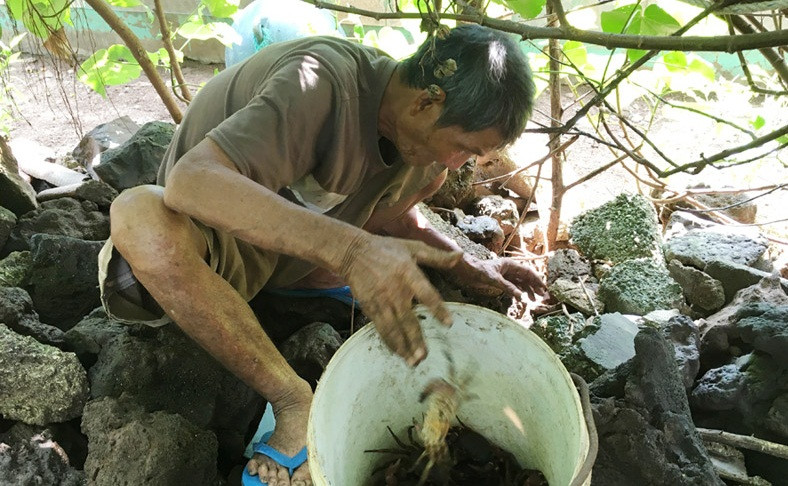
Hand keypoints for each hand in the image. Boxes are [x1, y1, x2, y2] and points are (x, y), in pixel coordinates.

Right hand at [337, 234, 461, 365]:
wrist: (353, 253)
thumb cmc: (386, 249)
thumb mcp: (413, 248)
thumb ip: (437, 256)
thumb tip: (461, 256)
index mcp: (408, 273)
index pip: (426, 294)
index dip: (437, 309)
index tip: (448, 324)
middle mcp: (394, 290)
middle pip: (407, 319)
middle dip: (415, 339)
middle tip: (423, 356)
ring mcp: (380, 300)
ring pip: (392, 328)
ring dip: (402, 346)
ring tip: (412, 362)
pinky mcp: (369, 307)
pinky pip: (380, 328)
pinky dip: (389, 341)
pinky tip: (397, 353)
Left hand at [448, 254, 546, 300]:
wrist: (466, 271)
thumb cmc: (479, 271)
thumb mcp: (494, 279)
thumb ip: (508, 287)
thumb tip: (521, 296)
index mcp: (510, 264)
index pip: (527, 271)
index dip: (537, 280)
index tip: (543, 288)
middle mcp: (509, 269)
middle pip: (526, 277)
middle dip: (534, 286)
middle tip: (541, 296)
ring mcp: (505, 275)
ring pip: (520, 282)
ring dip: (527, 290)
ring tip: (533, 299)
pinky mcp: (500, 281)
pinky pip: (513, 286)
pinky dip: (518, 292)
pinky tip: (521, 298)